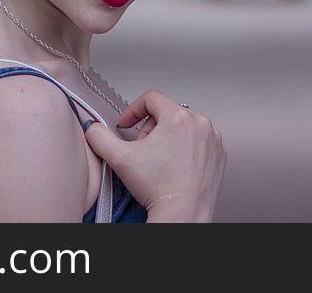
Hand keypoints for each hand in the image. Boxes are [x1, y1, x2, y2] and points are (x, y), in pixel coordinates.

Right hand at [84, 89, 226, 221]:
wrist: (183, 215)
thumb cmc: (160, 189)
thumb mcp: (119, 158)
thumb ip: (99, 136)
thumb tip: (92, 128)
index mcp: (178, 117)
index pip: (150, 98)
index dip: (132, 110)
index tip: (127, 124)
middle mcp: (200, 124)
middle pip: (167, 112)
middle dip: (150, 128)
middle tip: (142, 149)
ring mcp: (212, 140)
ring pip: (183, 126)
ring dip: (168, 137)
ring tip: (160, 160)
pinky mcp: (219, 154)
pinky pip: (198, 141)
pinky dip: (185, 149)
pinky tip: (175, 166)